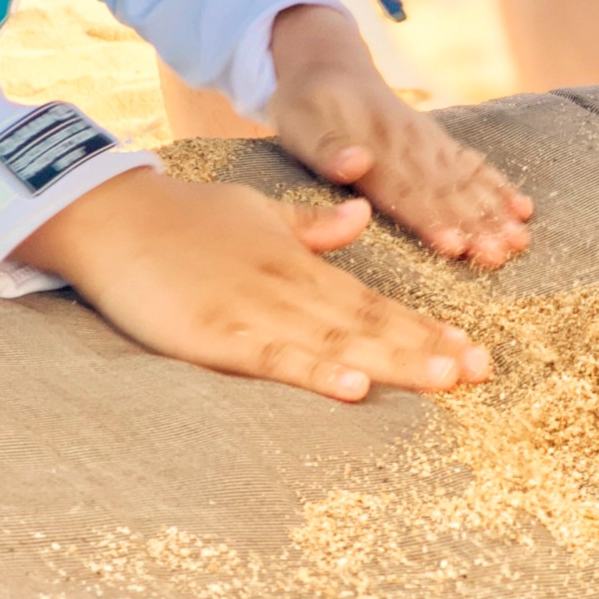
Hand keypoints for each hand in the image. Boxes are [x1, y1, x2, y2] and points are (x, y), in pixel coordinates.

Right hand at [13, 167, 492, 401]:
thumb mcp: (255, 211)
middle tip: (482, 372)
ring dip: (393, 361)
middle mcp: (288, 285)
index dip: (423, 328)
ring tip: (446, 378)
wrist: (116, 214)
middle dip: (427, 349)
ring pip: (336, 340)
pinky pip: (274, 356)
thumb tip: (361, 216)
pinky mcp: (216, 333)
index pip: (373, 301)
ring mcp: (254, 308)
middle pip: (368, 323)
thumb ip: (309, 224)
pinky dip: (317, 371)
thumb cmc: (183, 217)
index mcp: (297, 262)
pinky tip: (354, 387)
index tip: (472, 351)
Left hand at [267, 4, 532, 268]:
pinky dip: (497, 185)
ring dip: (492, 210)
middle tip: (499, 255)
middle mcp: (407, 145)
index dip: (429, 219)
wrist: (328, 63)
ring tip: (519, 241)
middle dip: (473, 224)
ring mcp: (426, 142)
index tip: (453, 246)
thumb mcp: (298, 123)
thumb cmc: (305, 104)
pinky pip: (472, 163)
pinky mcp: (435, 141)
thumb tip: (356, 163)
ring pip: (464, 180)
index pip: (404, 190)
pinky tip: (522, 207)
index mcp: (372, 147)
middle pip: (443, 191)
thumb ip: (325, 149)